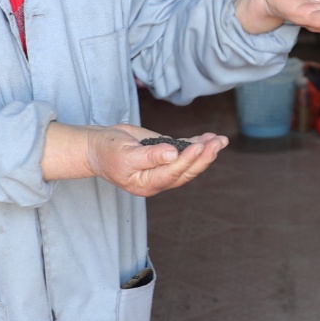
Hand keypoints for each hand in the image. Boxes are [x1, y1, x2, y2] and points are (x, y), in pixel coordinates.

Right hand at [42, 122, 227, 195]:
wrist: (98, 147)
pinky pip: (184, 152)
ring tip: (221, 139)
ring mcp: (163, 168)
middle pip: (186, 172)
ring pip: (189, 164)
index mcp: (147, 184)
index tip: (199, 146)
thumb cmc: (107, 151)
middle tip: (218, 142)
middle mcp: (159, 179)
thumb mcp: (124, 153)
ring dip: (206, 152)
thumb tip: (172, 153)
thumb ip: (148, 156)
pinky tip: (210, 137)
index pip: (172, 174)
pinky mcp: (165, 155)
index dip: (187, 161)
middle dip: (204, 157)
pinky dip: (197, 144)